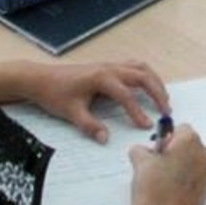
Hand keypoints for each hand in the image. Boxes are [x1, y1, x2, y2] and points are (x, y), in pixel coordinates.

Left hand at [18, 61, 170, 143]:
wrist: (39, 78)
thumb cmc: (54, 94)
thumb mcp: (71, 112)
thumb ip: (90, 126)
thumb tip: (105, 139)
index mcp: (101, 78)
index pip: (126, 96)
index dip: (137, 112)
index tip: (146, 125)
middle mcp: (109, 68)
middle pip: (143, 76)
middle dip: (157, 93)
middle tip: (166, 110)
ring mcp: (110, 65)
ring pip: (141, 68)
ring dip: (155, 81)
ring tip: (163, 98)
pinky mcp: (108, 66)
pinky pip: (134, 66)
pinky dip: (146, 75)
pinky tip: (148, 87)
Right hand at [129, 124, 205, 204]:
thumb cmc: (152, 187)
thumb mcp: (140, 162)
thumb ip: (142, 149)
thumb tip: (142, 150)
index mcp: (190, 141)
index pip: (181, 129)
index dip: (167, 139)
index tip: (158, 151)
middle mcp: (204, 153)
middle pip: (189, 144)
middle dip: (175, 151)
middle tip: (158, 166)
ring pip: (193, 160)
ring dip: (181, 165)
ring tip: (164, 179)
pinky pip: (197, 175)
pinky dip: (187, 178)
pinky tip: (172, 189)